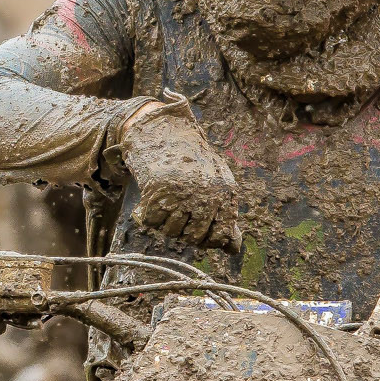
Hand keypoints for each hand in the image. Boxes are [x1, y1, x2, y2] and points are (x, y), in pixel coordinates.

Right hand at [113, 104, 239, 251]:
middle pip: (194, 238)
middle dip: (183, 233)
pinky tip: (148, 203)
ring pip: (171, 232)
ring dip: (164, 225)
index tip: (196, 230)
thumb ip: (224, 216)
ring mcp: (182, 192)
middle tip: (176, 215)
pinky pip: (151, 222)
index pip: (220, 235)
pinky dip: (146, 216)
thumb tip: (233, 250)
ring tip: (164, 205)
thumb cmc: (191, 161)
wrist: (162, 130)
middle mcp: (206, 193)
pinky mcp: (158, 190)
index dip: (207, 240)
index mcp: (226, 191)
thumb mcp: (216, 183)